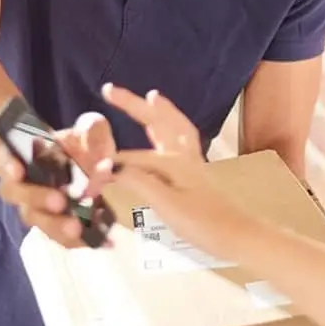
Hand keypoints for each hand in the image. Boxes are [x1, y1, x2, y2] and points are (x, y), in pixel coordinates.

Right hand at [0, 111, 115, 248]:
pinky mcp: (56, 226)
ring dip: (56, 226)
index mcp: (25, 155)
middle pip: (18, 195)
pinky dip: (79, 241)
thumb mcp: (88, 130)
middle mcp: (24, 185)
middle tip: (59, 201)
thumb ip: (92, 128)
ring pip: (37, 220)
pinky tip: (101, 241)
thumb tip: (93, 133)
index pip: (6, 157)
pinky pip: (60, 237)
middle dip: (37, 198)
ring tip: (78, 228)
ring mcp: (37, 208)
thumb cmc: (79, 144)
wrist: (84, 167)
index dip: (8, 164)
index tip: (17, 169)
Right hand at [98, 87, 252, 261]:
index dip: (107, 166)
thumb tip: (109, 167)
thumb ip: (139, 182)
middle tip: (110, 90)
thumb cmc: (202, 223)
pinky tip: (171, 131)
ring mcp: (193, 162)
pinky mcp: (197, 172)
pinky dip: (173, 125)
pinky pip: (183, 137)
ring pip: (175, 126)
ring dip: (161, 109)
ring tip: (151, 96)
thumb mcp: (166, 205)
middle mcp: (183, 154)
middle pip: (157, 121)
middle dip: (134, 104)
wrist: (237, 236)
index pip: (130, 159)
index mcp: (174, 160)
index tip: (87, 178)